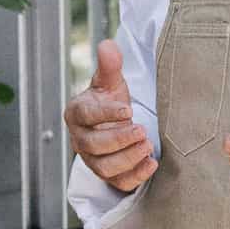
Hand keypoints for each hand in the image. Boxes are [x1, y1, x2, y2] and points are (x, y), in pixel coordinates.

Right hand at [63, 39, 156, 192]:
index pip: (86, 114)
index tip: (127, 110)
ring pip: (104, 167)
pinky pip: (119, 182)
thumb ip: (109, 65)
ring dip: (127, 158)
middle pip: (93, 145)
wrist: (117, 124)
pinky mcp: (109, 176)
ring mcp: (93, 160)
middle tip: (142, 130)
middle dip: (118, 139)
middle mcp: (80, 139)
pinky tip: (152, 163)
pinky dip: (136, 176)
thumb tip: (108, 45)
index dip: (105, 113)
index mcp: (77, 113)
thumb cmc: (111, 101)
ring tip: (147, 145)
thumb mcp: (111, 82)